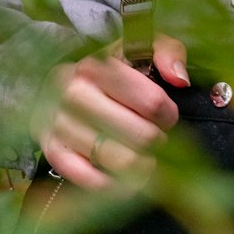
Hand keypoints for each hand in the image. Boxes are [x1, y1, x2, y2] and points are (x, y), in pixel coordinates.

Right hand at [32, 33, 188, 190]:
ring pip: (117, 160)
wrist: (58, 84)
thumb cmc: (109, 68)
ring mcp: (60, 123)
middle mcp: (75, 92)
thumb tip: (180, 79)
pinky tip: (127, 180)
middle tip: (158, 140)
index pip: (150, 101)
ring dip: (142, 167)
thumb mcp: (140, 48)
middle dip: (157, 141)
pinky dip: (114, 186)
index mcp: (98, 64)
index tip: (168, 117)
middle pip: (138, 134)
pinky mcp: (52, 150)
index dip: (167, 114)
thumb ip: (167, 52)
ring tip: (148, 161)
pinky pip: (90, 179)